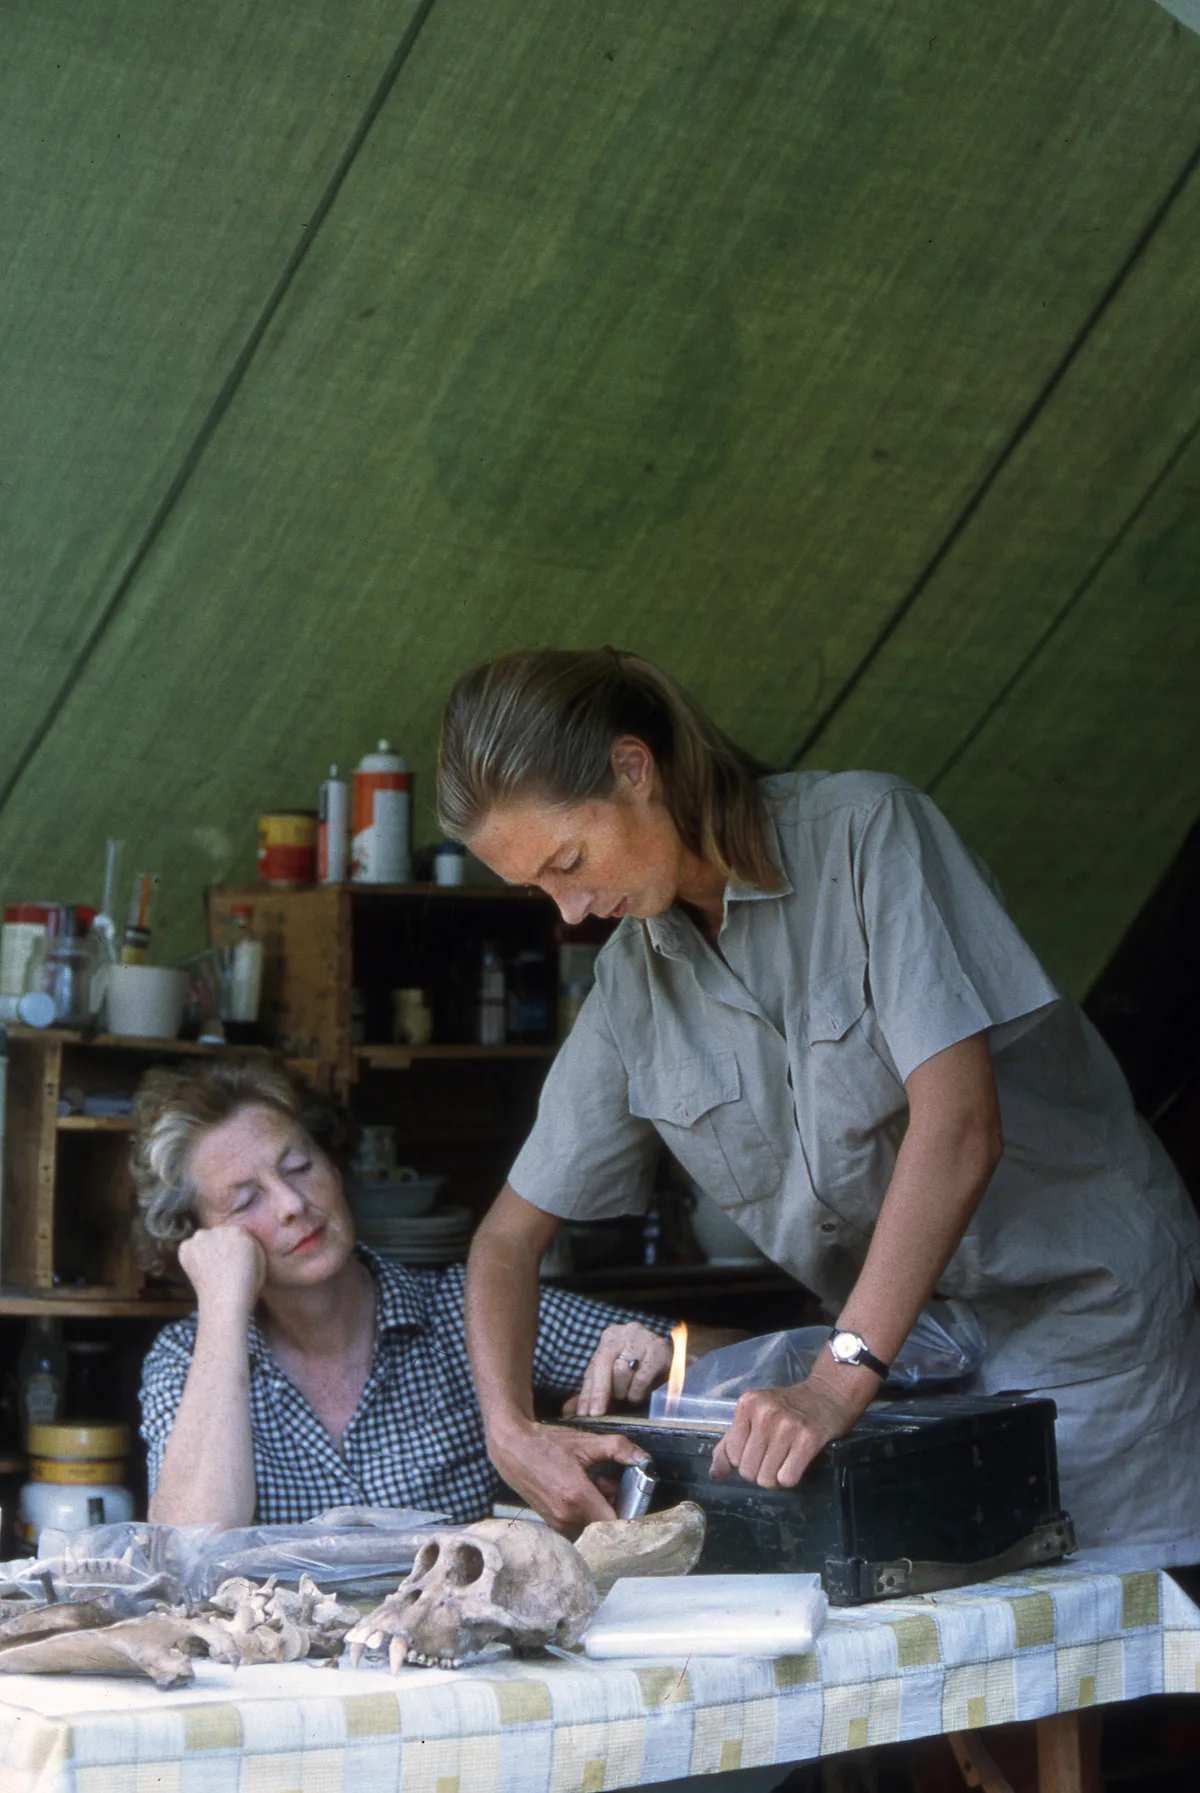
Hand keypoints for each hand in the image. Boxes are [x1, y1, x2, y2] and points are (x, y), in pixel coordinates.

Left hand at [178, 1226, 266, 1317]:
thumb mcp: (260, 1262)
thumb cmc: (246, 1288)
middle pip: (217, 1233)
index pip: (233, 1232)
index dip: (231, 1247)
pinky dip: (189, 1255)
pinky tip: (198, 1269)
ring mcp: (202, 1237)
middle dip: (217, 1245)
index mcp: (240, 1232)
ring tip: (207, 1268)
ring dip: (203, 1248)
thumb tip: (242, 1239)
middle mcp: (220, 1230)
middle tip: (218, 1266)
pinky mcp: (187, 1247)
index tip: (230, 1260)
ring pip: (201, 1238)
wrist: (226, 1301)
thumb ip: (252, 1245)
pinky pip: (187, 1246)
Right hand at [489, 1418, 651, 1533]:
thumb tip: (644, 1458)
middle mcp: (567, 1516)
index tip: (636, 1501)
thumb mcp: (585, 1442)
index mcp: (578, 1497)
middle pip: (605, 1521)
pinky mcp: (552, 1523)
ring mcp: (558, 1522)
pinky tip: (580, 1489)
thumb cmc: (547, 1444)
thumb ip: (618, 1448)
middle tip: (610, 1481)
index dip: (629, 1513)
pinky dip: (585, 1509)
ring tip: (593, 1481)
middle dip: (614, 1503)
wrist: (513, 1449)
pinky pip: (579, 1522)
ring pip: (592, 1522)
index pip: (615, 1522)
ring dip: (599, 1505)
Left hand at [564, 1322, 672, 1417]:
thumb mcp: (614, 1377)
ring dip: (622, 1391)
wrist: (675, 1356)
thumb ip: (592, 1392)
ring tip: (627, 1396)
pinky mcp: (660, 1350)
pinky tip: (639, 1394)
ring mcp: (643, 1338)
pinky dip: (637, 1392)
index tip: (583, 1413)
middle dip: (599, 1392)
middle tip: (598, 1413)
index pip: (593, 1366)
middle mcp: (625, 1333)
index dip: (587, 1391)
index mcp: (610, 1337)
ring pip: (622, 1370)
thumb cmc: (639, 1368)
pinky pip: (641, 1377)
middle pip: (603, 1363)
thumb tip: (567, 1411)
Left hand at [710, 1375, 860, 1488]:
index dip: (744, 1460)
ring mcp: (787, 1425)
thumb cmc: (789, 1407)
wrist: (828, 1393)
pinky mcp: (808, 1438)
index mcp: (747, 1404)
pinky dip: (790, 1478)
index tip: (759, 1451)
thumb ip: (730, 1444)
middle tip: (774, 1457)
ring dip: (775, 1478)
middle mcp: (765, 1412)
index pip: (732, 1455)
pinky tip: (797, 1462)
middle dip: (760, 1472)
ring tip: (786, 1460)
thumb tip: (715, 1475)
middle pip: (748, 1471)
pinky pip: (787, 1479)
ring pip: (767, 1478)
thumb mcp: (754, 1415)